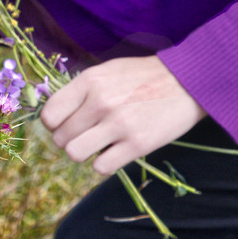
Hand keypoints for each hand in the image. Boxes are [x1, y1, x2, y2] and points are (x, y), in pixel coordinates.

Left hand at [40, 55, 205, 174]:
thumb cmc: (142, 77)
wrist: (188, 82)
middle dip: (68, 139)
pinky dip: (103, 164)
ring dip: (82, 153)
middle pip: (60, 137)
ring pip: (75, 153)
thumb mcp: (106, 71)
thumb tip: (53, 115)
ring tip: (96, 145)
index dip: (54, 124)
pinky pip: (101, 167)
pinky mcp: (138, 144)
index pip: (49, 115)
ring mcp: (119, 124)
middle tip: (85, 134)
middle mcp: (100, 102)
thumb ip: (79, 90)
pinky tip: (114, 152)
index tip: (65, 124)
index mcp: (89, 82)